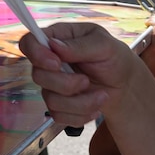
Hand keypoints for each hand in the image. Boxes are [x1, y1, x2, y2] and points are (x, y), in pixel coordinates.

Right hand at [18, 20, 137, 123]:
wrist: (125, 85)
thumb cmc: (114, 58)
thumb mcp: (104, 45)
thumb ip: (79, 45)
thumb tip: (54, 46)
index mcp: (58, 39)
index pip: (29, 42)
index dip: (36, 53)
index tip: (56, 63)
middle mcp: (50, 62)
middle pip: (38, 75)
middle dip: (65, 83)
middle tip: (86, 81)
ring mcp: (53, 85)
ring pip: (50, 100)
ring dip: (80, 102)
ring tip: (102, 95)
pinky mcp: (59, 105)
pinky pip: (59, 115)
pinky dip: (81, 115)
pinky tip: (96, 106)